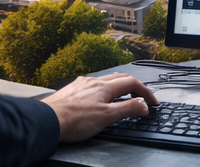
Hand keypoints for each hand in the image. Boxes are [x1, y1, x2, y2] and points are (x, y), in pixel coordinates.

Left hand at [44, 73, 159, 143]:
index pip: (133, 82)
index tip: (152, 102)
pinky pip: (91, 85)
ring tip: (121, 96)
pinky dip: (101, 89)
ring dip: (118, 86)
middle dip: (134, 86)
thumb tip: (144, 105)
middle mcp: (94, 81)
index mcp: (105, 86)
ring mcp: (81, 85)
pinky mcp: (70, 90)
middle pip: (120, 78)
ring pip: (105, 80)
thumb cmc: (74, 120)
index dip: (145, 92)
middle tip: (140, 97)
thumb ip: (128, 109)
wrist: (47, 121)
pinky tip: (96, 97)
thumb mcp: (107, 117)